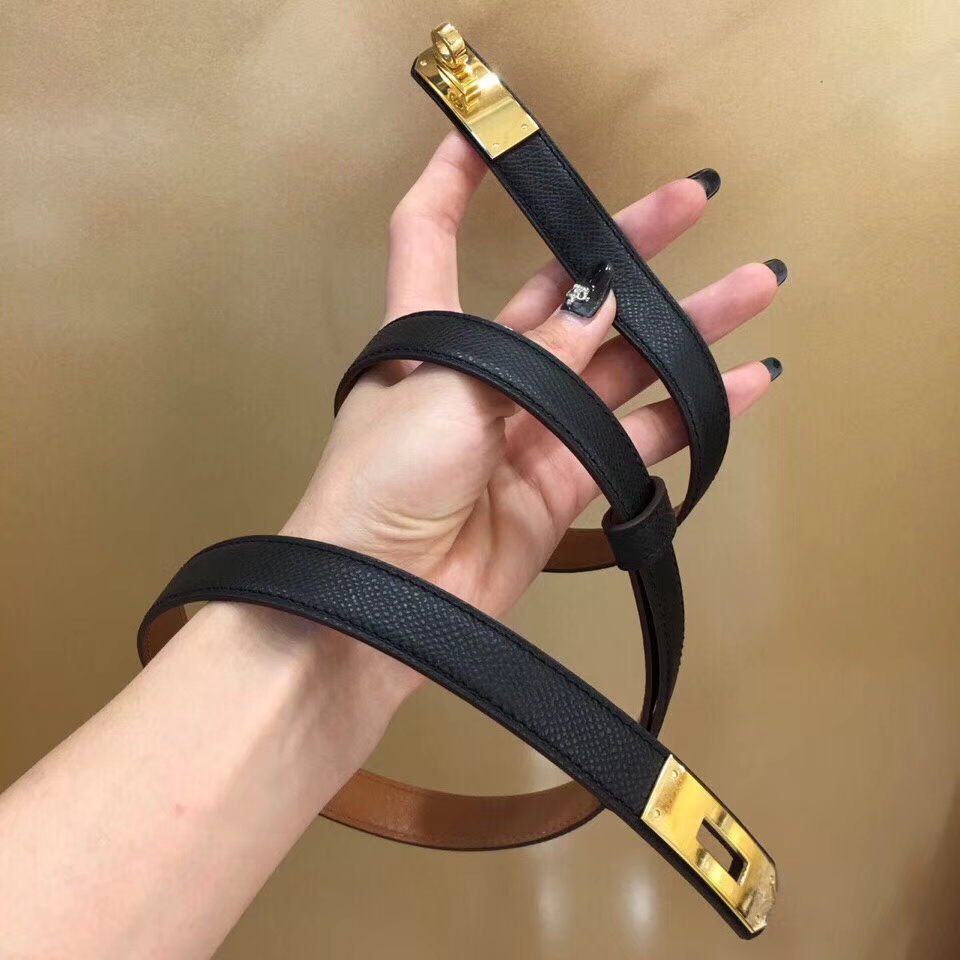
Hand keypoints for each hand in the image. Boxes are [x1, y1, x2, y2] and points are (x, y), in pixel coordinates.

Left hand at [282, 132, 782, 697]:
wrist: (378, 604)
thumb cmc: (383, 485)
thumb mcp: (451, 396)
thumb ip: (534, 352)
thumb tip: (600, 301)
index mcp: (431, 332)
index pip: (428, 232)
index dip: (453, 178)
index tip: (490, 132)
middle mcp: (486, 371)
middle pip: (564, 294)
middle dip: (631, 251)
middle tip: (697, 200)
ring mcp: (529, 429)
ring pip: (617, 366)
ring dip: (682, 333)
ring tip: (752, 289)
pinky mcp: (561, 486)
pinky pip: (634, 442)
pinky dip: (687, 419)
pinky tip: (742, 388)